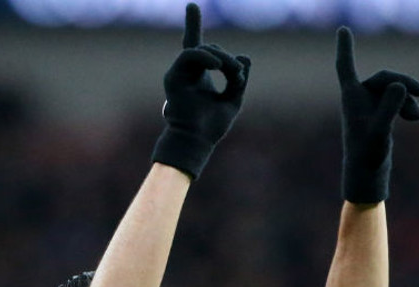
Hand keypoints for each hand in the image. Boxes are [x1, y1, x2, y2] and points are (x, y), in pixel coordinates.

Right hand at [151, 2, 250, 180]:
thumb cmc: (212, 126)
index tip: (191, 5)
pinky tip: (218, 66)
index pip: (197, 46)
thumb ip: (239, 79)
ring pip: (201, 49)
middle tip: (239, 74)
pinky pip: (189, 55)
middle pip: (209, 49)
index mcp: (200, 77)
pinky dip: (205, 56)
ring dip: (221, 58)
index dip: (193, 24)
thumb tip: (245, 57)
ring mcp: (179, 74)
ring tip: (232, 72)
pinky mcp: (173, 78)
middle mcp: (187, 73)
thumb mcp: (233, 99)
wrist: (197, 141)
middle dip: (229, 59)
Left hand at [336, 26, 418, 203]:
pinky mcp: (379, 116)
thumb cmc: (367, 156)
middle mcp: (358, 99)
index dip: (345, 47)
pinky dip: (407, 107)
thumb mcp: (380, 132)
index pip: (346, 66)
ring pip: (393, 90)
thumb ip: (389, 107)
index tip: (343, 29)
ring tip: (418, 117)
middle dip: (404, 83)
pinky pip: (397, 101)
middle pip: (384, 78)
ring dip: (408, 99)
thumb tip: (399, 85)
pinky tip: (416, 118)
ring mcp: (369, 107)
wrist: (367, 177)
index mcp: (351, 98)